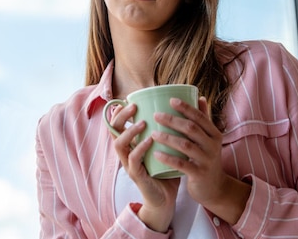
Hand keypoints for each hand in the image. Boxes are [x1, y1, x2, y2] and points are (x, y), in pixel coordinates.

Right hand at [110, 103, 179, 231]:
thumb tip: (185, 108)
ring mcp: (129, 164)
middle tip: (134, 106)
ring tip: (143, 123)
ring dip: (129, 131)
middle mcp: (126, 152)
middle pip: (113, 130)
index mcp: (131, 144)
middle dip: (121, 116)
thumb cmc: (166, 169)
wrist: (167, 198)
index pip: (118, 123)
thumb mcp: (166, 146)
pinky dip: (139, 149)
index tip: (131, 99)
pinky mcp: (136, 176)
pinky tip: (149, 141)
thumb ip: (169, 130)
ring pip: (119, 144)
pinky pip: (133, 160)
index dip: (120, 111)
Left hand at [151, 97, 250, 223]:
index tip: (170, 100)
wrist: (215, 188)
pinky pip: (182, 164)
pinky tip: (156, 153)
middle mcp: (213, 145)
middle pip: (191, 128)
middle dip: (173, 120)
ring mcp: (207, 160)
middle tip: (156, 115)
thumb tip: (200, 97)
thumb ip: (204, 120)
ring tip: (153, 133)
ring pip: (186, 145)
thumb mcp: (208, 139)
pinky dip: (168, 158)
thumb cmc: (206, 159)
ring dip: (168, 137)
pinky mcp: (199, 174)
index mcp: (214, 134)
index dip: (186, 107)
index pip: (200, 117)